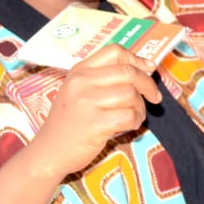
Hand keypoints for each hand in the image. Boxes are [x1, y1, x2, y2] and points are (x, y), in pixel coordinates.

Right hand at [26, 44, 161, 180]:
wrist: (49, 152)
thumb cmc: (71, 120)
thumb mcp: (79, 90)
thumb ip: (106, 77)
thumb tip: (148, 65)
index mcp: (78, 71)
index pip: (114, 52)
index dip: (136, 59)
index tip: (149, 69)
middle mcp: (80, 83)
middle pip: (128, 72)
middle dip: (148, 85)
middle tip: (154, 97)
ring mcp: (86, 103)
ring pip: (131, 95)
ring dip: (140, 107)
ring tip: (134, 115)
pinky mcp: (94, 124)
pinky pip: (129, 116)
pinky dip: (135, 121)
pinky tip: (129, 125)